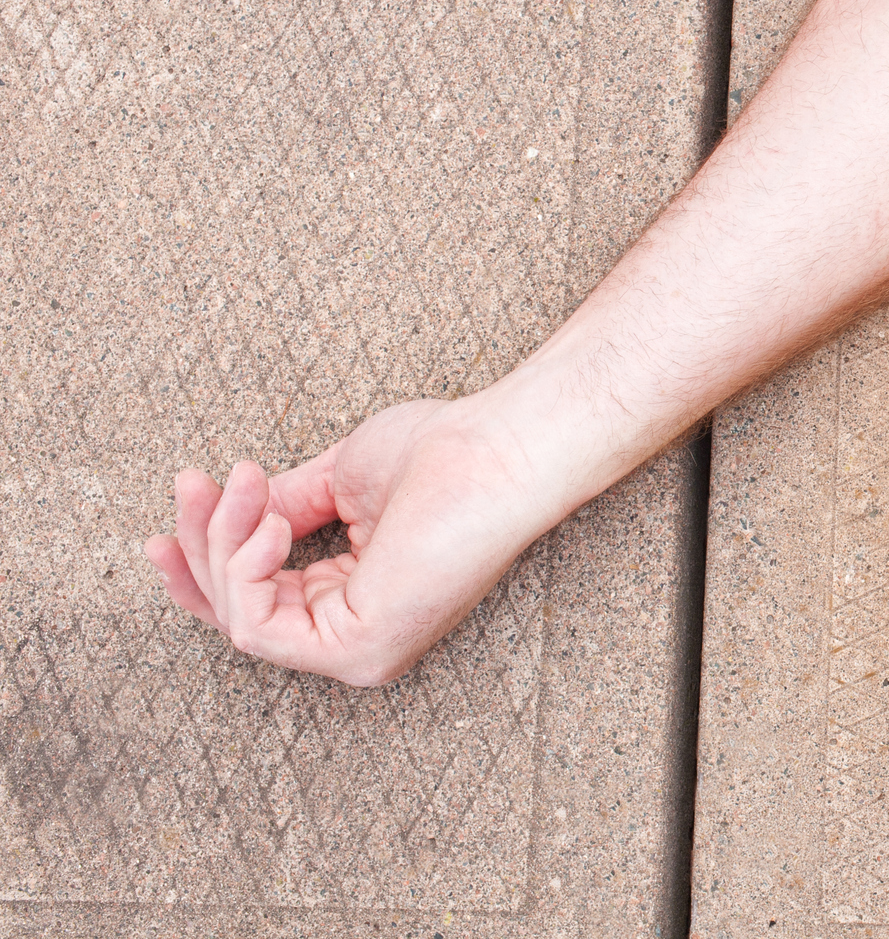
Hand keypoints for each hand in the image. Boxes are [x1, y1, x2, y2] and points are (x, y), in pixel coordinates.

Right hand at [142, 397, 552, 685]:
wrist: (496, 449)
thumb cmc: (443, 454)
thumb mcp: (338, 479)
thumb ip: (281, 509)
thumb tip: (234, 515)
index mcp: (359, 600)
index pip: (259, 601)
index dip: (204, 558)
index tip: (181, 497)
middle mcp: (359, 637)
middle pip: (238, 612)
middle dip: (200, 543)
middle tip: (191, 482)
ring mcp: (362, 652)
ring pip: (240, 618)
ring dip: (222, 541)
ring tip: (245, 481)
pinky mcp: (361, 651)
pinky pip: (258, 628)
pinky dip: (245, 569)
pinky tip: (272, 523)